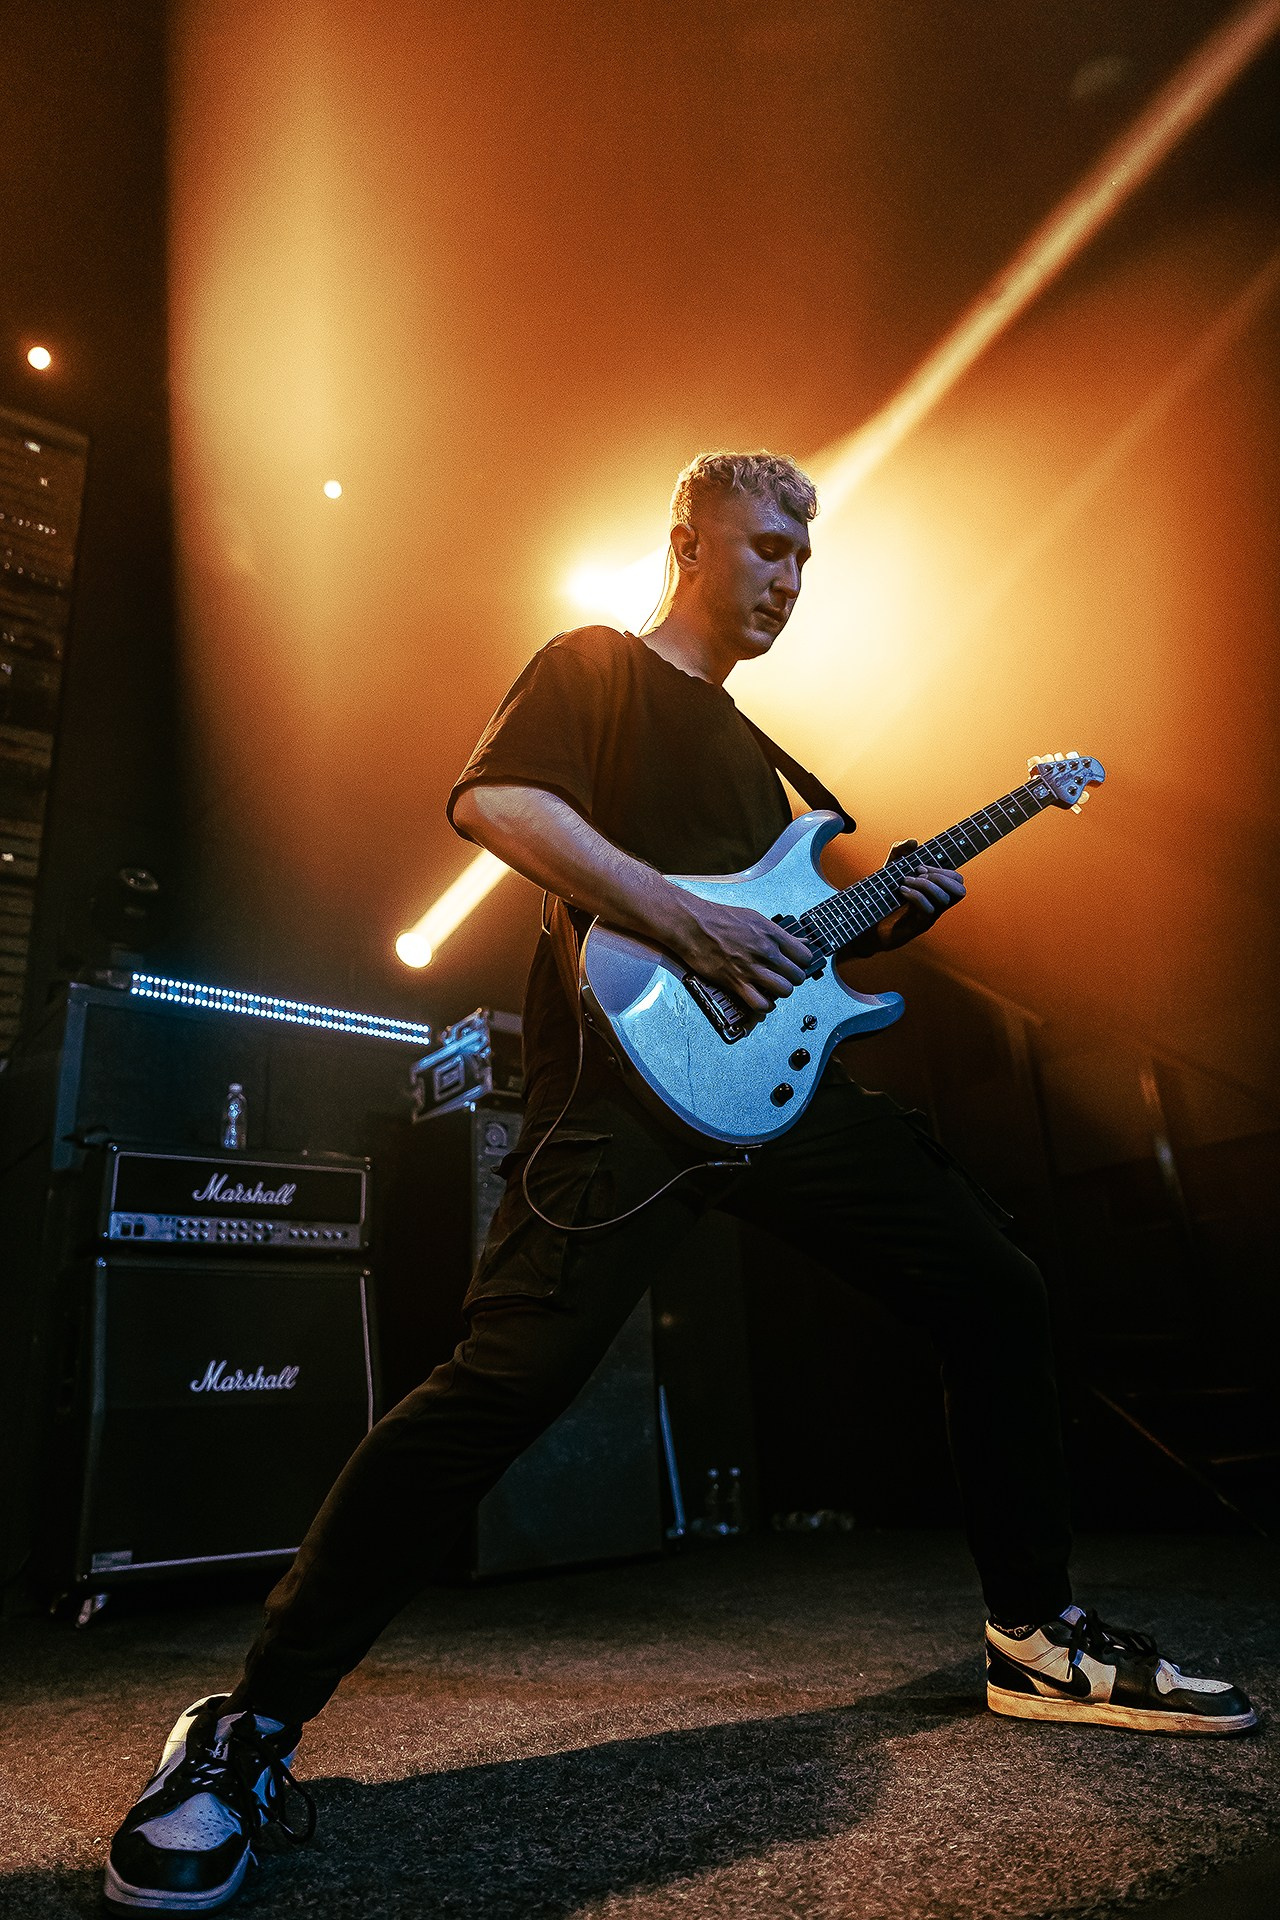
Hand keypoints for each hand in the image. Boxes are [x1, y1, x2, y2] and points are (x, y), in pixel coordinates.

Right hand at [666, 896, 814, 1013]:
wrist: (692, 924)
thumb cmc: (720, 919)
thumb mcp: (754, 918)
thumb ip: (777, 934)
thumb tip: (799, 941)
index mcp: (771, 933)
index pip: (805, 956)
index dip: (801, 963)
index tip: (794, 965)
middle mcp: (765, 951)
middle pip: (797, 976)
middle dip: (793, 980)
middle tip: (783, 978)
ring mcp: (751, 967)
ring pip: (784, 990)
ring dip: (780, 992)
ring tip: (772, 989)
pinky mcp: (735, 981)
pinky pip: (760, 1003)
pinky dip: (763, 1005)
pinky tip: (760, 999)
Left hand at [877, 838, 965, 950]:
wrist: (867, 921)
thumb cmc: (881, 895)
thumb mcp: (889, 868)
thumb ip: (900, 851)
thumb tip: (914, 842)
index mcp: (935, 891)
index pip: (957, 880)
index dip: (944, 870)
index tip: (920, 866)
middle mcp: (936, 904)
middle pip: (959, 891)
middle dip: (941, 877)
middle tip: (918, 873)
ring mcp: (929, 917)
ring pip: (944, 900)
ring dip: (926, 885)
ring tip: (905, 881)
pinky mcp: (917, 926)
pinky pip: (928, 910)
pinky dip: (916, 895)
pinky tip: (902, 890)